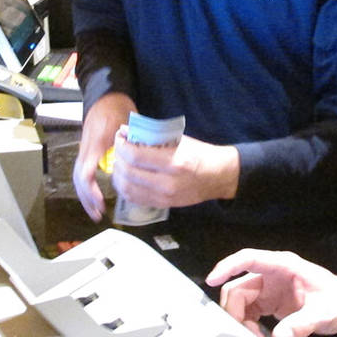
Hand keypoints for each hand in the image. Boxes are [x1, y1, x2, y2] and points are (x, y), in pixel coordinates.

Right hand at [72, 93, 133, 221]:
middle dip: (86, 198)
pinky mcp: (87, 151)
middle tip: (98, 213)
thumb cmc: (117, 107)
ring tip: (96, 211)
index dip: (92, 189)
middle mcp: (86, 148)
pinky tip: (96, 197)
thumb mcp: (127, 123)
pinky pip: (82, 172)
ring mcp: (84, 149)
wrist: (106, 96)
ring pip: (78, 177)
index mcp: (95, 143)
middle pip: (78, 178)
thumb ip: (133, 142)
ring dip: (85, 195)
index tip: (101, 202)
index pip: (86, 171)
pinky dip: (87, 187)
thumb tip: (144, 161)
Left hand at [112, 131, 238, 207]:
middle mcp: (167, 182)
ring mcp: (164, 197)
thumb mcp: (179, 140)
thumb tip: (126, 131)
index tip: (120, 138)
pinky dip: (125, 188)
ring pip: (128, 189)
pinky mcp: (163, 205)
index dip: (122, 146)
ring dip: (118, 175)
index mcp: (174, 162)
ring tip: (120, 163)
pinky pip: (135, 199)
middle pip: (129, 173)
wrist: (218, 176)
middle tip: (118, 149)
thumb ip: (153, 137)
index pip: (136, 156)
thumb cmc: (200, 154)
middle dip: (118, 159)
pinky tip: (125, 178)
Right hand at [206, 250, 336, 336]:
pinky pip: (248, 311)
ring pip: (240, 300)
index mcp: (283, 266)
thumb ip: (302, 324)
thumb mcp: (324, 313)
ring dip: (240, 320)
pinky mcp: (269, 301)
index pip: (249, 259)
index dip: (228, 266)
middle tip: (245, 335)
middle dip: (234, 310)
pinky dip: (247, 324)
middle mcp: (272, 274)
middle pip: (238, 286)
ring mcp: (269, 288)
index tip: (211, 279)